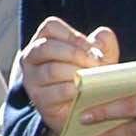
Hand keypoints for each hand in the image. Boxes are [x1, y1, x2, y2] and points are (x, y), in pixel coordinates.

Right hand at [16, 19, 118, 135]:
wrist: (84, 108)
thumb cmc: (89, 76)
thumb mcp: (100, 56)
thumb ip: (103, 42)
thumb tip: (100, 38)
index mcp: (43, 41)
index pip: (50, 27)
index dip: (73, 35)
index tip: (92, 48)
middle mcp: (31, 58)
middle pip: (46, 47)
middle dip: (75, 54)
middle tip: (96, 64)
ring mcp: (32, 79)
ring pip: (52, 70)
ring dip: (77, 73)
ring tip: (93, 78)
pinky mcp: (39, 99)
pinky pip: (57, 91)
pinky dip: (75, 90)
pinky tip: (86, 91)